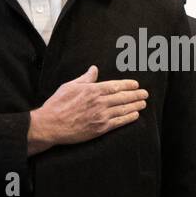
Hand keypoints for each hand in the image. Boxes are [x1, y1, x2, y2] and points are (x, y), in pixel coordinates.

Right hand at [27, 66, 148, 154]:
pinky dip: (129, 118)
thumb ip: (85, 79)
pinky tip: (135, 115)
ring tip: (143, 103)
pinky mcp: (101, 128)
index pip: (115, 86)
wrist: (50, 125)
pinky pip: (119, 122)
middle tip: (145, 93)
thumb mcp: (69, 86)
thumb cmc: (57, 104)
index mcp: (92, 90)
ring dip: (135, 106)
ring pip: (123, 109)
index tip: (136, 84)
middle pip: (123, 97)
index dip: (128, 85)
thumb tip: (94, 69)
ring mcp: (101, 116)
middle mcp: (99, 102)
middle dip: (136, 95)